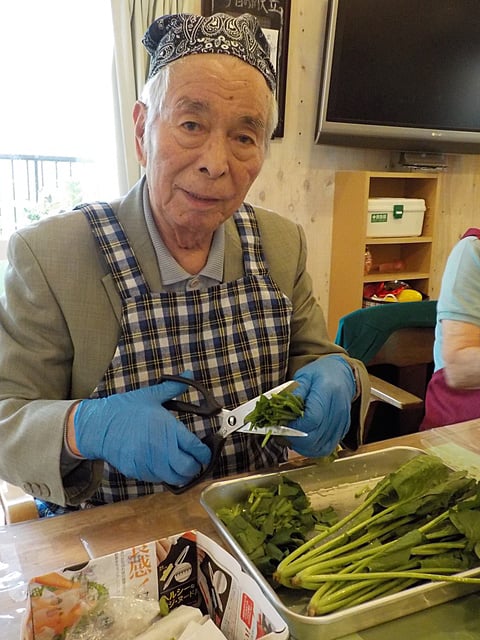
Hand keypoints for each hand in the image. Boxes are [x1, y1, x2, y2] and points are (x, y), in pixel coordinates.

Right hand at [74, 376, 211, 485]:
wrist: (98, 426)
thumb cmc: (124, 410)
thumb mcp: (151, 395)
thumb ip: (173, 388)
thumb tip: (189, 373)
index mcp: (167, 429)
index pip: (195, 448)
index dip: (204, 452)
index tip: (206, 451)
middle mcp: (160, 448)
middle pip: (188, 468)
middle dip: (196, 466)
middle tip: (196, 460)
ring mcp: (148, 462)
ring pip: (174, 478)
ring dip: (182, 474)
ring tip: (182, 465)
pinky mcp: (138, 471)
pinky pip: (158, 479)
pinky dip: (165, 475)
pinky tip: (164, 465)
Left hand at [289, 356, 355, 456]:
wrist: (341, 375)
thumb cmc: (320, 374)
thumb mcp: (303, 377)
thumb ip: (293, 394)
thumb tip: (280, 410)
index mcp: (327, 392)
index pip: (311, 419)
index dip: (293, 426)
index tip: (281, 424)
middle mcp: (338, 410)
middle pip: (315, 437)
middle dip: (294, 439)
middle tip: (283, 432)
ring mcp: (342, 422)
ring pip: (320, 447)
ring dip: (302, 446)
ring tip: (292, 436)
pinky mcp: (343, 430)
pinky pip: (327, 448)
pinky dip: (313, 448)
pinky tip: (303, 440)